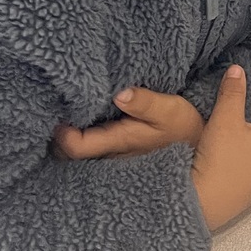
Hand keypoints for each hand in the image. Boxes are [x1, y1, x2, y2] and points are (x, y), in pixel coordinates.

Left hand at [54, 87, 204, 158]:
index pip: (73, 146)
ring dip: (67, 137)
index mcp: (117, 142)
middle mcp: (108, 155)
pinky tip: (79, 123)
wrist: (199, 149)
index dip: (59, 131)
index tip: (56, 109)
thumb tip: (120, 92)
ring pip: (76, 154)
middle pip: (67, 154)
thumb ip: (146, 103)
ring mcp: (111, 158)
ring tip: (62, 114)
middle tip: (51, 109)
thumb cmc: (183, 129)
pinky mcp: (116, 155)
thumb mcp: (170, 111)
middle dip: (56, 136)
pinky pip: (87, 151)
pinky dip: (78, 138)